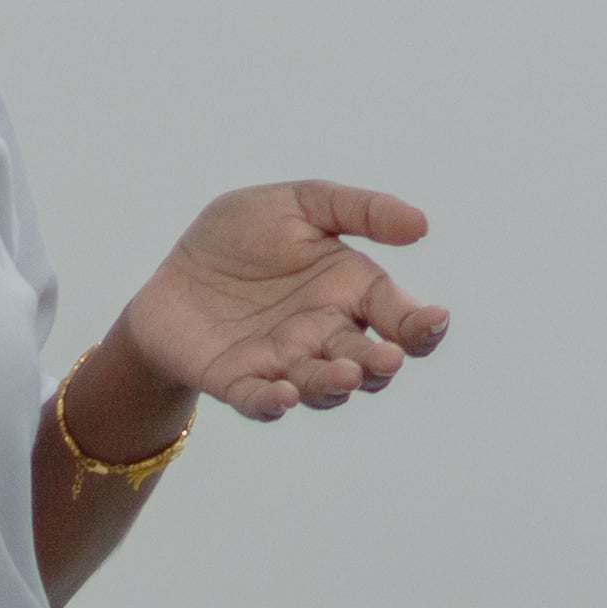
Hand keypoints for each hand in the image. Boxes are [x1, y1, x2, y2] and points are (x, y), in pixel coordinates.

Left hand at [112, 182, 448, 423]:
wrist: (172, 273)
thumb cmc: (241, 238)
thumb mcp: (299, 204)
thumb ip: (358, 210)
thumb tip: (422, 224)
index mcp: (350, 292)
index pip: (400, 316)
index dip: (422, 325)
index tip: (434, 320)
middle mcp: (325, 335)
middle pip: (367, 361)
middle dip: (380, 363)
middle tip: (387, 357)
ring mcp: (284, 363)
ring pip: (322, 386)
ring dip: (334, 384)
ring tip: (345, 375)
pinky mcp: (239, 382)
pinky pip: (260, 400)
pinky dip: (273, 403)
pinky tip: (283, 396)